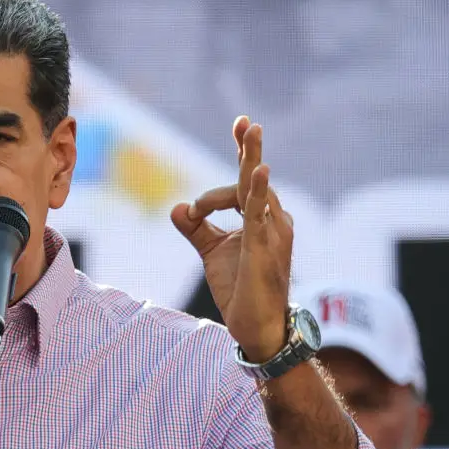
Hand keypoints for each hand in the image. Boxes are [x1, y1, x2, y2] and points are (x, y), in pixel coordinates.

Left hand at [170, 117, 292, 362]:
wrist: (256, 327)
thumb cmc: (240, 288)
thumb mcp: (212, 252)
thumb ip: (196, 228)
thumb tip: (176, 207)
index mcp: (259, 219)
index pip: (247, 180)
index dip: (243, 152)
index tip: (240, 124)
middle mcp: (273, 221)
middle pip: (254, 178)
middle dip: (248, 148)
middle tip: (245, 121)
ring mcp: (272, 233)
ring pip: (253, 192)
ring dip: (242, 169)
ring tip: (248, 133)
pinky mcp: (264, 248)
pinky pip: (259, 214)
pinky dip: (256, 191)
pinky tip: (257, 171)